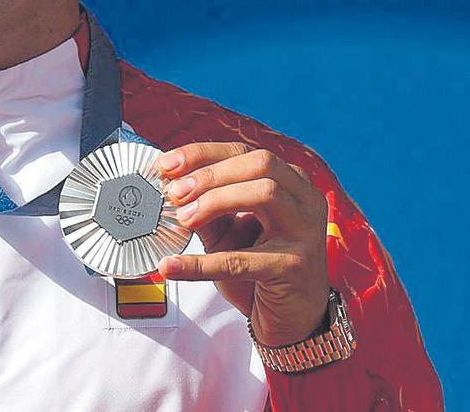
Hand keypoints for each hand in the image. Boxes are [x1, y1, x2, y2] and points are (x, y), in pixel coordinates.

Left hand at [155, 142, 329, 345]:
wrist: (291, 318)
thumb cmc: (259, 266)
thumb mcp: (228, 229)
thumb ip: (205, 205)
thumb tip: (167, 186)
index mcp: (289, 181)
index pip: (243, 153)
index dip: (201, 154)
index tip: (165, 165)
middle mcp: (304, 199)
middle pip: (260, 164)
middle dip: (210, 173)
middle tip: (174, 192)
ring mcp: (305, 231)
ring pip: (264, 193)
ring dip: (214, 201)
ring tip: (183, 219)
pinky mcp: (295, 266)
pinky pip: (243, 259)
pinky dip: (202, 263)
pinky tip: (172, 266)